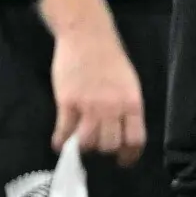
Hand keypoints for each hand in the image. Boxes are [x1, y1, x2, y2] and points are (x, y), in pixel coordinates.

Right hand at [42, 0, 146, 162]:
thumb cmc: (110, 58)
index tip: (123, 161)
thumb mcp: (128, 83)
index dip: (129, 156)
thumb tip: (122, 133)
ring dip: (83, 146)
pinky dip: (61, 142)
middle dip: (104, 150)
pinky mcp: (68, 102)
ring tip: (80, 142)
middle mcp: (113, 107)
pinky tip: (60, 142)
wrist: (87, 35)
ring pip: (88, 143)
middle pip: (110, 145)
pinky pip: (64, 132)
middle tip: (98, 145)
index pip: (135, 139)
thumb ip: (127, 107)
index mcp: (132, 102)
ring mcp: (89, 106)